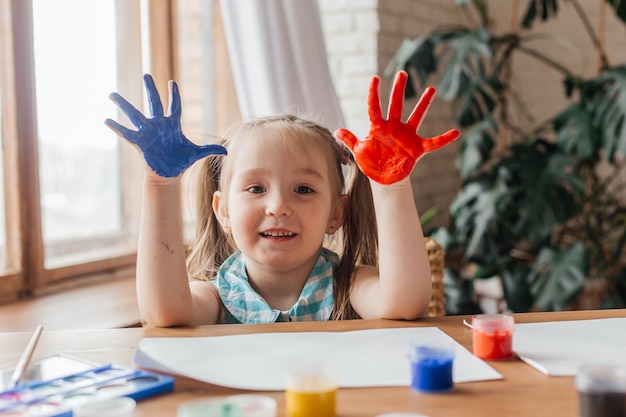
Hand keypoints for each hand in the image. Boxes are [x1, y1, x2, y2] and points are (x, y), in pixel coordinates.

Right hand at [105, 74, 226, 177]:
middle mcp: (159, 125)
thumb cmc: (181, 161)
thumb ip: (210, 149)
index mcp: (173, 125)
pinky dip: (117, 127)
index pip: (174, 106)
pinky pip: (127, 133)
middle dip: (151, 89)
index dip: (174, 95)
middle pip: (154, 103)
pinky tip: (107, 120)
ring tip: (111, 94)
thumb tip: (227, 150)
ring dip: (124, 105)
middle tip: (145, 74)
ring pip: (134, 114)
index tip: (172, 82)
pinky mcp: (140, 142)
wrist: (169, 174)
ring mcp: (148, 132)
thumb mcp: (196, 153)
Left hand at [334, 71, 459, 184]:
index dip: (374, 93)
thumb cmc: (370, 163)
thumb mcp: (358, 151)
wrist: (384, 179)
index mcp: (378, 127)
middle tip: (402, 73)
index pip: (374, 107)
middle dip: (398, 89)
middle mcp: (393, 127)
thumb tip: (336, 130)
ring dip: (423, 104)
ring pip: (416, 116)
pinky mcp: (417, 148)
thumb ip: (349, 140)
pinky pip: (433, 143)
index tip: (375, 78)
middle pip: (396, 104)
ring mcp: (406, 136)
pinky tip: (456, 132)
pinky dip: (444, 139)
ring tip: (431, 89)